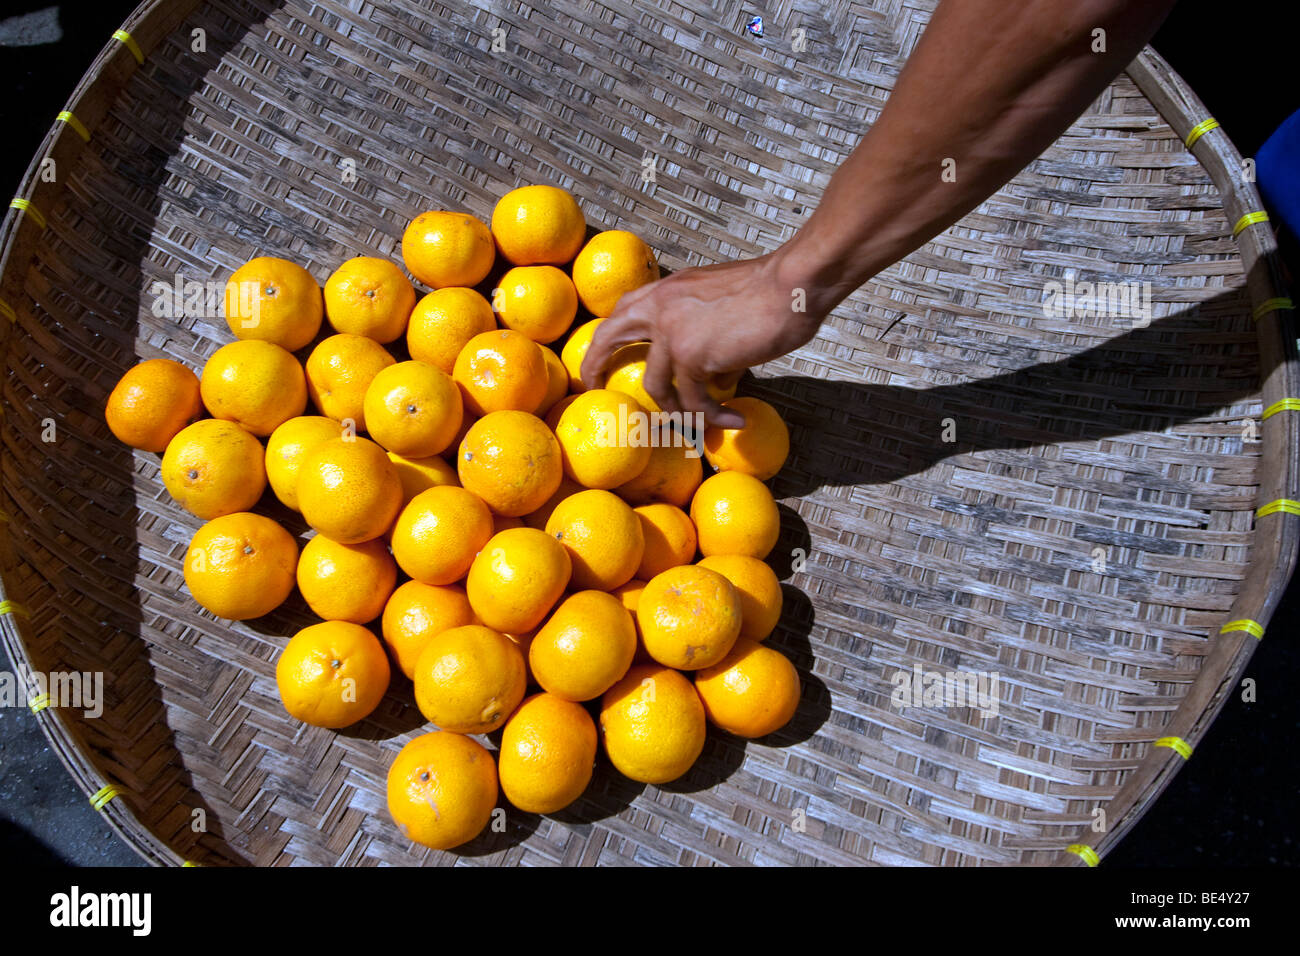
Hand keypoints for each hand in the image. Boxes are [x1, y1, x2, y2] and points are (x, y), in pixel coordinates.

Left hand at [579, 251, 826, 427]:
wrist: (790, 285)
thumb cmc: (769, 289)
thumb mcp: (717, 294)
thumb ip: (697, 315)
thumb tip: (704, 355)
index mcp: (666, 289)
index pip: (624, 310)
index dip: (610, 334)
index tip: (602, 355)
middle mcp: (660, 308)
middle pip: (610, 337)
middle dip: (594, 364)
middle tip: (590, 387)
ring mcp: (672, 333)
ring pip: (657, 386)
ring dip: (682, 411)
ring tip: (707, 422)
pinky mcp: (693, 357)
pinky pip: (693, 400)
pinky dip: (713, 416)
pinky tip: (733, 420)